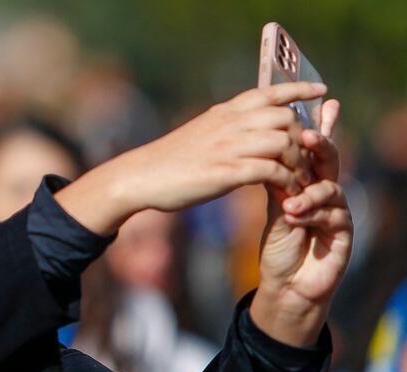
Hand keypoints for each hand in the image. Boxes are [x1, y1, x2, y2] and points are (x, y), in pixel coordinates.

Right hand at [55, 82, 325, 234]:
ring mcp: (228, 147)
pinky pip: (271, 171)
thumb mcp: (200, 132)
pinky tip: (283, 192)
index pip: (269, 91)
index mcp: (224, 112)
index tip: (320, 91)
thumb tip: (247, 127)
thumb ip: (226, 126)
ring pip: (283, 143)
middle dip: (300, 139)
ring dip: (296, 163)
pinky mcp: (225, 173)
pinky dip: (284, 181)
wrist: (141, 176)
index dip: (298, 90)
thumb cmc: (169, 159)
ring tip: (296, 181)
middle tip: (302, 161)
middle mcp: (229, 124)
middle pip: (285, 119)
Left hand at [251, 99, 352, 346]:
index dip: (318, 128)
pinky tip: (295, 218)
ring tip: (289, 204)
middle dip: (321, 146)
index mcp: (309, 184)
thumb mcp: (274, 211)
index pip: (314, 152)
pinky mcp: (344, 235)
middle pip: (329, 162)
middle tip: (306, 136)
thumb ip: (277, 183)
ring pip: (331, 189)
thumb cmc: (280, 247)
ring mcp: (338, 213)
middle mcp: (327, 194)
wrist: (285, 286)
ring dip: (309, 194)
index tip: (316, 105)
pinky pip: (334, 217)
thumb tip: (268, 150)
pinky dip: (313, 215)